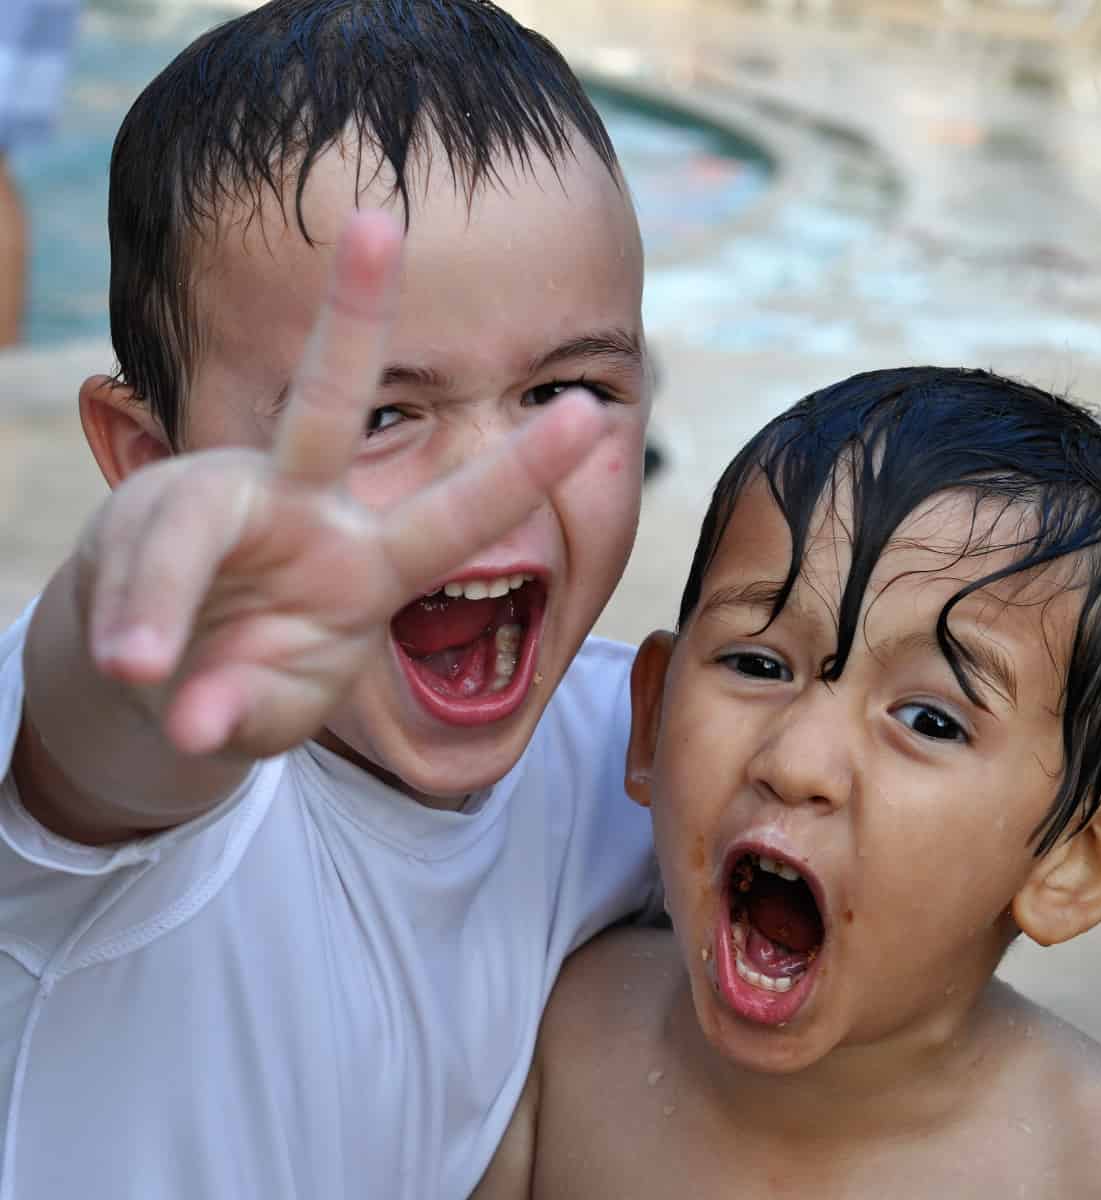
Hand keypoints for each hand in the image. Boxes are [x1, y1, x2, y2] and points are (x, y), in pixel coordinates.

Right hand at [79, 211, 608, 758]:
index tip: (592, 411)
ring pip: (189, 517)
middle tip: (379, 223)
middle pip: (326, 403)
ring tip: (142, 666)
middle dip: (353, 316)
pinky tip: (136, 670)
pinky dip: (132, 630)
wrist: (153, 668)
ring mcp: (224, 506)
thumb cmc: (245, 676)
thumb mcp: (272, 704)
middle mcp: (305, 512)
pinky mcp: (143, 526)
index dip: (522, 469)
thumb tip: (197, 726)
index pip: (456, 514)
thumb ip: (251, 710)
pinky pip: (134, 581)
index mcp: (373, 563)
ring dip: (162, 595)